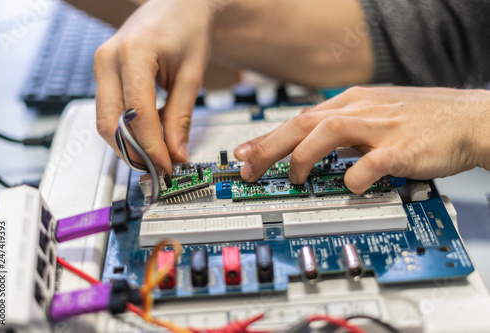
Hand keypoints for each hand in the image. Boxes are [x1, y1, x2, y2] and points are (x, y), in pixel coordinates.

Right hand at [94, 0, 217, 172]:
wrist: (178, 6)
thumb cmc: (186, 29)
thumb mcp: (191, 76)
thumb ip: (181, 117)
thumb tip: (176, 153)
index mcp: (133, 53)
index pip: (136, 115)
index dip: (151, 147)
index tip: (167, 166)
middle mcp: (108, 59)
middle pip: (110, 123)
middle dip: (134, 152)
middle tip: (159, 168)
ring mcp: (101, 65)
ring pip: (105, 120)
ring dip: (129, 143)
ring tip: (157, 155)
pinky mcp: (104, 73)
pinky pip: (109, 110)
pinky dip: (127, 129)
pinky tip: (149, 135)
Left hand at [234, 86, 489, 193]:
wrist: (469, 118)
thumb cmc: (422, 120)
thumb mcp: (374, 116)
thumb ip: (343, 133)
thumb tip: (312, 149)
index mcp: (353, 103)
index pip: (300, 118)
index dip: (268, 136)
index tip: (244, 153)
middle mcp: (362, 110)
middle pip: (304, 122)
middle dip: (269, 146)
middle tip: (247, 168)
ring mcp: (382, 128)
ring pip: (329, 132)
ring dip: (304, 157)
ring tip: (294, 178)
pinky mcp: (403, 148)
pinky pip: (372, 162)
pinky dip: (354, 175)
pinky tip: (348, 186)